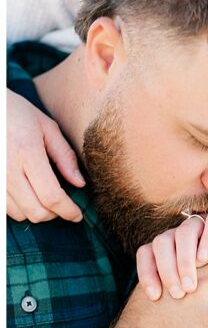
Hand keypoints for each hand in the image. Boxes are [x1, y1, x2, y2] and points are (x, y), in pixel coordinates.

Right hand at [7, 89, 84, 222]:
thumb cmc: (16, 112)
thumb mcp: (47, 127)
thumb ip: (65, 156)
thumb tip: (79, 184)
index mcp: (27, 153)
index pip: (51, 196)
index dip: (68, 211)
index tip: (78, 215)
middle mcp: (7, 169)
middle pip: (36, 211)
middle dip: (55, 214)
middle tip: (64, 206)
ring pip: (19, 214)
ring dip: (37, 212)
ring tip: (46, 198)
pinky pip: (4, 209)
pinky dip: (20, 208)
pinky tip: (28, 195)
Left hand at [136, 205, 207, 299]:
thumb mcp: (206, 296)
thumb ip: (187, 300)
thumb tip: (161, 323)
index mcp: (172, 247)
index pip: (148, 254)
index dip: (147, 272)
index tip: (153, 297)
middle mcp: (185, 231)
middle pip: (163, 243)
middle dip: (167, 268)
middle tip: (178, 293)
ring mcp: (206, 220)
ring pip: (185, 232)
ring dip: (186, 256)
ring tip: (193, 282)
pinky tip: (207, 257)